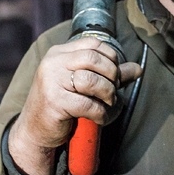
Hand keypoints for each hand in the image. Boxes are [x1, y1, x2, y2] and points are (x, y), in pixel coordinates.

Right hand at [8, 38, 141, 174]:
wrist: (35, 130)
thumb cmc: (61, 104)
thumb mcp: (82, 84)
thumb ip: (108, 74)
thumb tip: (138, 68)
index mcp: (59, 53)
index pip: (92, 44)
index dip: (111, 57)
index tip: (115, 74)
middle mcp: (53, 63)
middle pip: (93, 58)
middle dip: (112, 75)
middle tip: (113, 90)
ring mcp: (51, 82)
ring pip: (91, 80)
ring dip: (107, 94)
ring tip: (107, 103)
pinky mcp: (54, 102)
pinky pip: (87, 105)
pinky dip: (100, 113)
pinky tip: (99, 118)